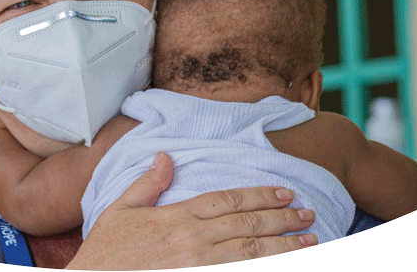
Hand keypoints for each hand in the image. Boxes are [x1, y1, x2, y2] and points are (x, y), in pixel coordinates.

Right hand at [66, 152, 316, 269]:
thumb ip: (148, 183)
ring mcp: (198, 265)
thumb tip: (167, 157)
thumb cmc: (106, 251)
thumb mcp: (120, 209)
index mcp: (177, 216)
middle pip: (246, 225)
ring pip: (250, 253)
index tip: (284, 192)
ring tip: (310, 242)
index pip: (227, 200)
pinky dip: (260, 269)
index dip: (259, 195)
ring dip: (283, 246)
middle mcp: (193, 239)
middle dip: (282, 219)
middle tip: (309, 214)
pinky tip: (280, 265)